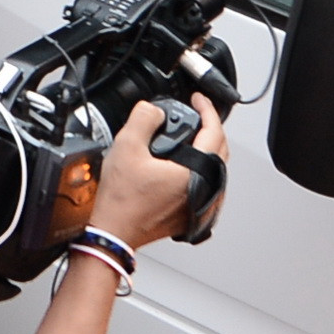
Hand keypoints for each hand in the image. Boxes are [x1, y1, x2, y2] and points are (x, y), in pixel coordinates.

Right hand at [86, 94, 225, 248]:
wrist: (114, 233)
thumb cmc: (120, 201)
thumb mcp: (126, 146)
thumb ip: (144, 118)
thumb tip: (154, 109)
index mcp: (195, 173)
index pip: (214, 132)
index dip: (207, 109)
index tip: (198, 100)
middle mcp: (204, 190)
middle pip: (220, 150)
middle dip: (210, 127)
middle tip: (195, 114)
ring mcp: (200, 205)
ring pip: (215, 169)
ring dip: (206, 149)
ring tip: (189, 137)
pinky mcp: (192, 214)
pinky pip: (206, 185)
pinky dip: (200, 170)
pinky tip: (183, 165)